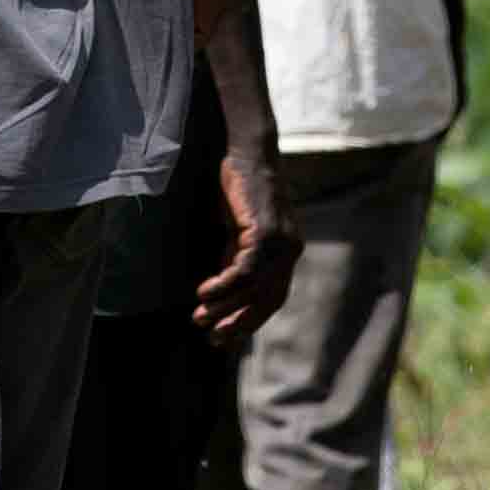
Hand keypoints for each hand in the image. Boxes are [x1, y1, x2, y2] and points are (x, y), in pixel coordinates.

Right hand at [189, 139, 293, 343]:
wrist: (246, 150)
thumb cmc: (238, 188)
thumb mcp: (238, 232)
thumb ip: (236, 259)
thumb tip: (221, 295)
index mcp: (286, 252)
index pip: (272, 298)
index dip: (249, 321)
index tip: (224, 337)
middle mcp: (290, 250)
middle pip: (267, 300)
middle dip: (239, 323)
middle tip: (212, 338)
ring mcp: (282, 242)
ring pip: (254, 289)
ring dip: (225, 307)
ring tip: (199, 317)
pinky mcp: (266, 231)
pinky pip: (245, 270)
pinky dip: (223, 285)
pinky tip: (203, 292)